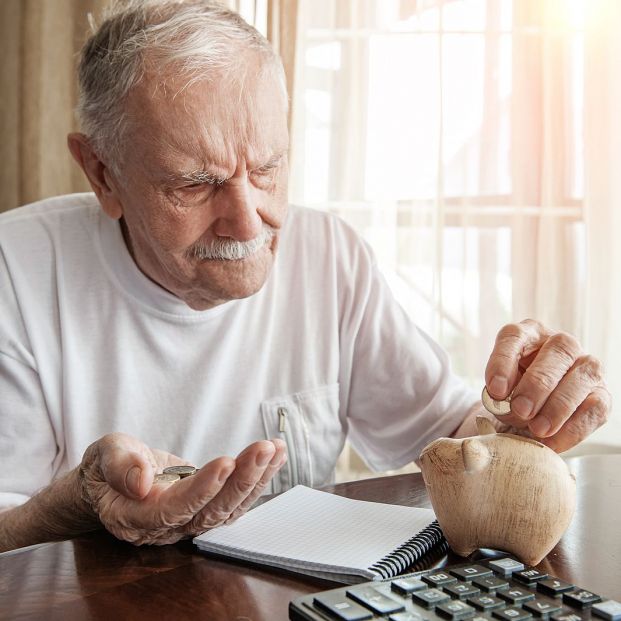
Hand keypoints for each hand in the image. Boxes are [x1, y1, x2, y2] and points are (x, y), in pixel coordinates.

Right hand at [78, 433, 286, 544]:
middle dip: (241, 479)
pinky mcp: (206, 509)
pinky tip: (273, 456)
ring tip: (273, 448)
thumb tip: (141, 482)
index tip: (225, 462)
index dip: (201, 489)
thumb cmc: (106, 468)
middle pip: (210, 512)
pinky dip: (257, 478)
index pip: (173, 510)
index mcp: (136, 518)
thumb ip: (119, 465)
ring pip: (229, 508)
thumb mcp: (104, 455)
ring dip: (256, 478)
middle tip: (262, 449)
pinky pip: (235, 500)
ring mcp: (189, 521)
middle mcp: (167, 528)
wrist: (111, 482)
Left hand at [484, 319, 610, 451]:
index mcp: (528, 334)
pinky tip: (552, 441)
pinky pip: (594, 408)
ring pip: (581, 376)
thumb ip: (499, 394)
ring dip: (558, 406)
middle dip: (537, 383)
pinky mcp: (601, 394)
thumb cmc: (512, 393)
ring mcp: (585, 366)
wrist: (531, 412)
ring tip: (537, 429)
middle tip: (521, 409)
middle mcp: (561, 344)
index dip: (504, 362)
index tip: (495, 390)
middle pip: (557, 351)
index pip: (515, 337)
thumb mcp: (499, 390)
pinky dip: (571, 428)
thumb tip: (507, 405)